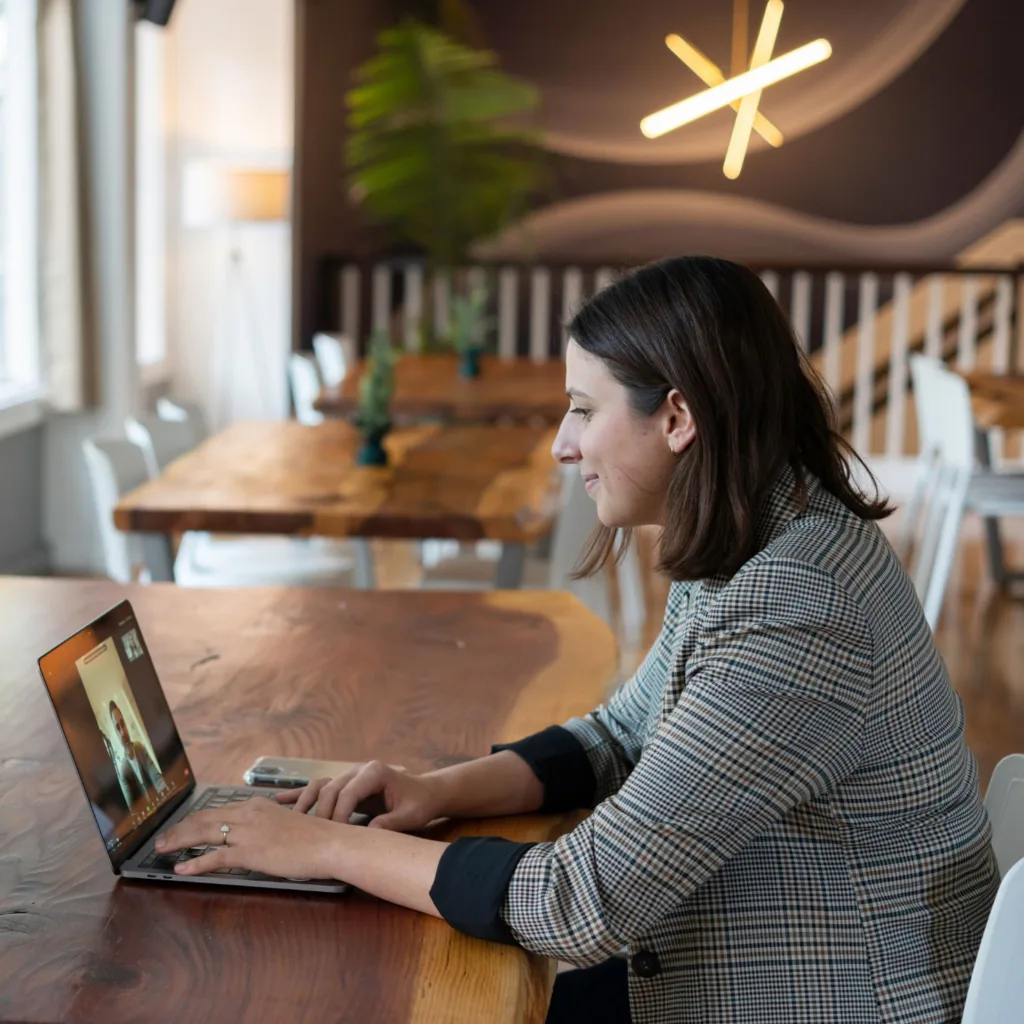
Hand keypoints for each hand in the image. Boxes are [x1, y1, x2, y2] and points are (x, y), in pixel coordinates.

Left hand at [154, 796, 343, 878]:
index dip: (194, 820)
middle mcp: (249, 813)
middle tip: (161, 840)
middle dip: (179, 829)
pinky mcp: (251, 852)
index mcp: (257, 806)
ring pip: (204, 833)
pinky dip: (196, 863)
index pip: (217, 811)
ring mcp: (249, 832)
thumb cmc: (313, 837)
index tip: (181, 828)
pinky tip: (182, 869)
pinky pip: (216, 857)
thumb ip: (264, 826)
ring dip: (179, 841)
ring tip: (162, 850)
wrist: (329, 843)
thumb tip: (250, 837)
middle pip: (204, 818)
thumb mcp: (285, 824)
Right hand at [276, 760, 442, 831]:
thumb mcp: (410, 815)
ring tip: (291, 821)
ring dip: (305, 803)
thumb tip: (369, 833)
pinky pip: (319, 787)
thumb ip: (391, 822)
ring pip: (320, 786)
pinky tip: (280, 800)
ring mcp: (350, 775)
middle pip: (330, 789)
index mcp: (375, 772)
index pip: (348, 792)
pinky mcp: (345, 784)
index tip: (335, 836)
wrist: (425, 792)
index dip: (338, 815)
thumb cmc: (419, 803)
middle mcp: (358, 769)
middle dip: (321, 813)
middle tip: (315, 837)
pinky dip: (301, 794)